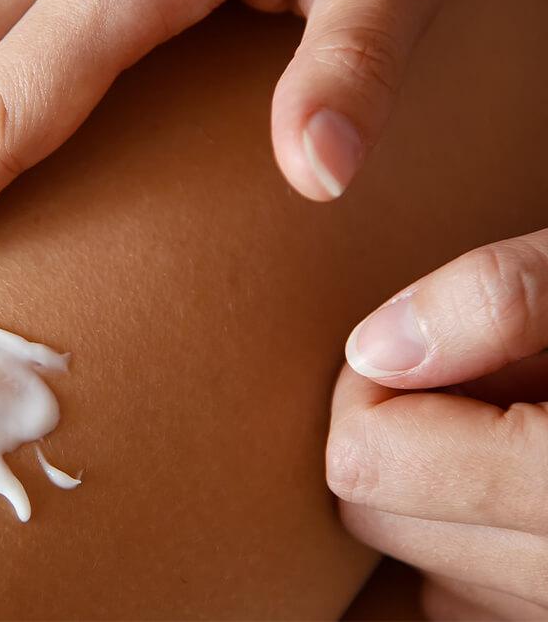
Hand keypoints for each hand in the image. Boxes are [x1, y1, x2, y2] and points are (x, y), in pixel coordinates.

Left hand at [328, 228, 547, 618]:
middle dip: (401, 437)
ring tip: (521, 422)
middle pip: (372, 514)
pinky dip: (476, 535)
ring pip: (417, 565)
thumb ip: (499, 301)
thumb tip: (375, 349)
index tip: (421, 343)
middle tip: (478, 378)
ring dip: (440, 490)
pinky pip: (468, 598)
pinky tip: (527, 472)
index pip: (366, 461)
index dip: (374, 385)